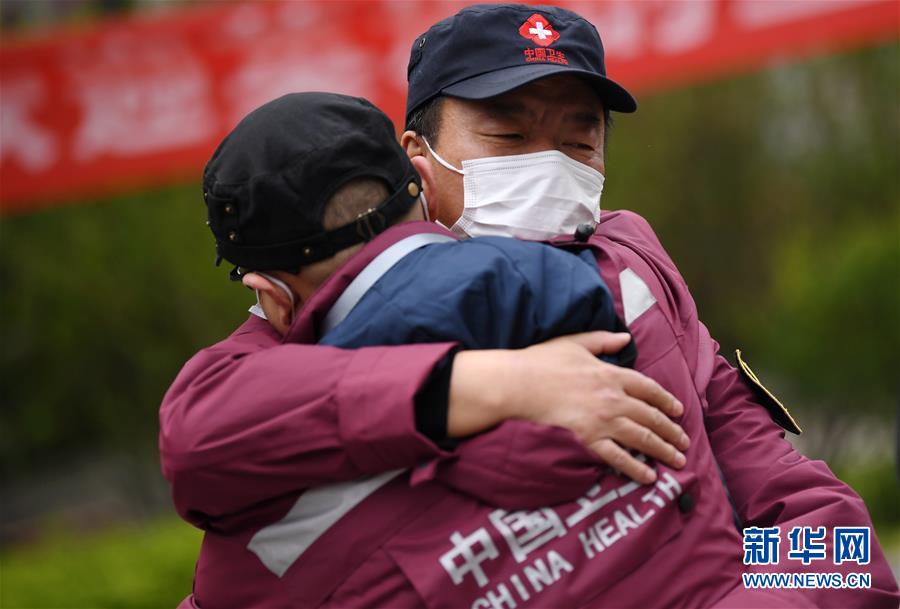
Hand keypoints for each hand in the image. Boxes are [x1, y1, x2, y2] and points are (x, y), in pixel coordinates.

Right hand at [448, 331, 688, 483]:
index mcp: (612, 373)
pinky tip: (649, 477)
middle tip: (684, 443)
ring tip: (678, 461)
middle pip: (651, 416)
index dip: (666, 401)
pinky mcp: (589, 438)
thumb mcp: (575, 342)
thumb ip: (603, 340)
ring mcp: (603, 420)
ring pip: (642, 438)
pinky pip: (618, 457)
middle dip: (672, 431)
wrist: (520, 384)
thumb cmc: (543, 361)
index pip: (649, 389)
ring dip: (664, 450)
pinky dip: (636, 468)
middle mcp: (613, 398)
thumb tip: (626, 337)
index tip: (678, 411)